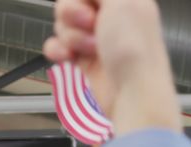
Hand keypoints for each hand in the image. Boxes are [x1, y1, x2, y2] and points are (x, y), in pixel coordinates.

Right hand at [43, 0, 179, 134]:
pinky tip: (69, 57)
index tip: (91, 5)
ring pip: (63, 24)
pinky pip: (57, 46)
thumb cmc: (133, 45)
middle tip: (91, 25)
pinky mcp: (83, 60)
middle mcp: (109, 16)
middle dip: (72, 13)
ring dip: (72, 36)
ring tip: (91, 50)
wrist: (132, 93)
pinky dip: (59, 51)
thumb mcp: (122, 1)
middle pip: (70, 3)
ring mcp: (94, 38)